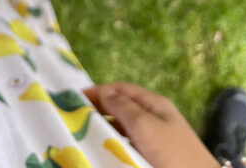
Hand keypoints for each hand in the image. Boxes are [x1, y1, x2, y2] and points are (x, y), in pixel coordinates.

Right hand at [84, 82, 220, 167]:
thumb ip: (123, 106)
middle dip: (98, 108)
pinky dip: (113, 144)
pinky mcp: (154, 156)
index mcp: (154, 103)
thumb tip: (103, 90)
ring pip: (123, 127)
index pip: (120, 88)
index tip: (73, 98)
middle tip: (74, 116)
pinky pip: (128, 144)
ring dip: (104, 127)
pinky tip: (103, 150)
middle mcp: (154, 116)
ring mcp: (155, 137)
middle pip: (121, 106)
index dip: (98, 90)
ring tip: (83, 133)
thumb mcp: (145, 126)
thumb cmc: (172, 153)